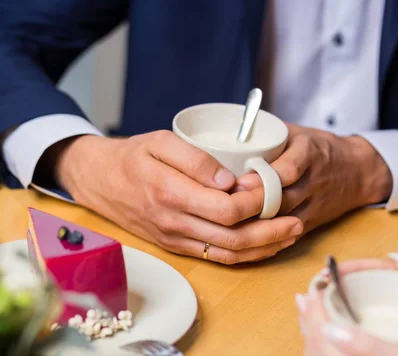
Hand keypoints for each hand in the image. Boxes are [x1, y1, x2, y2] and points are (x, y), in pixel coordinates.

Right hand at [49, 132, 303, 263]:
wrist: (101, 181)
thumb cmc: (133, 156)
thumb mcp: (160, 142)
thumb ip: (195, 159)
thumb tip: (230, 181)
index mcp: (172, 194)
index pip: (227, 210)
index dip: (256, 202)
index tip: (271, 186)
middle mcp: (175, 223)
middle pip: (234, 238)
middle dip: (271, 231)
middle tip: (296, 219)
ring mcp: (176, 239)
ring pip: (229, 253)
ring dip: (264, 247)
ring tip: (291, 233)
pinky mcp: (177, 246)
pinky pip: (217, 257)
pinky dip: (245, 255)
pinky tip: (265, 244)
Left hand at [236, 124, 392, 234]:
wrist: (357, 171)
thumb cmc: (317, 147)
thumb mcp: (296, 132)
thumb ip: (266, 134)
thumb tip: (226, 136)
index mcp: (310, 152)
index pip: (289, 169)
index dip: (263, 179)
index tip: (238, 182)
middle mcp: (313, 180)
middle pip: (282, 199)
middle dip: (253, 205)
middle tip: (224, 206)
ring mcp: (314, 204)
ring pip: (282, 220)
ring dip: (255, 223)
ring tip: (227, 221)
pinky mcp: (311, 223)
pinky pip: (287, 234)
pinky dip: (265, 236)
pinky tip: (243, 235)